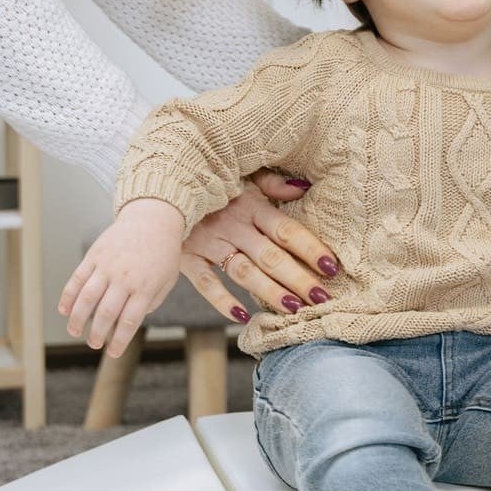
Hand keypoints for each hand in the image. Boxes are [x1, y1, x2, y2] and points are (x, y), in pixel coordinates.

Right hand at [57, 198, 185, 357]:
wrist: (152, 220)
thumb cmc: (163, 253)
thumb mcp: (167, 280)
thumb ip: (152, 302)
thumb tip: (132, 320)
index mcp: (145, 288)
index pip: (129, 321)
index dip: (119, 340)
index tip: (113, 353)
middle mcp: (124, 278)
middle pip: (106, 312)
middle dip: (97, 333)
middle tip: (93, 344)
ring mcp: (107, 266)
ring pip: (87, 297)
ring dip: (78, 318)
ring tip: (75, 331)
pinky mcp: (95, 255)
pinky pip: (78, 278)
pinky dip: (68, 295)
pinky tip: (64, 310)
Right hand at [179, 169, 342, 321]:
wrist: (159, 182)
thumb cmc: (209, 179)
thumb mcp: (242, 174)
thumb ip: (272, 183)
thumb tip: (303, 186)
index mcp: (250, 204)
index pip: (287, 230)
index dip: (311, 248)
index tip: (332, 268)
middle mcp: (232, 225)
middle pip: (272, 256)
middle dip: (299, 279)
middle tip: (322, 299)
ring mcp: (208, 242)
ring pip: (245, 272)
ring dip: (270, 292)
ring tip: (294, 309)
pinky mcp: (186, 257)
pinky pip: (206, 283)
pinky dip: (223, 302)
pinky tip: (243, 317)